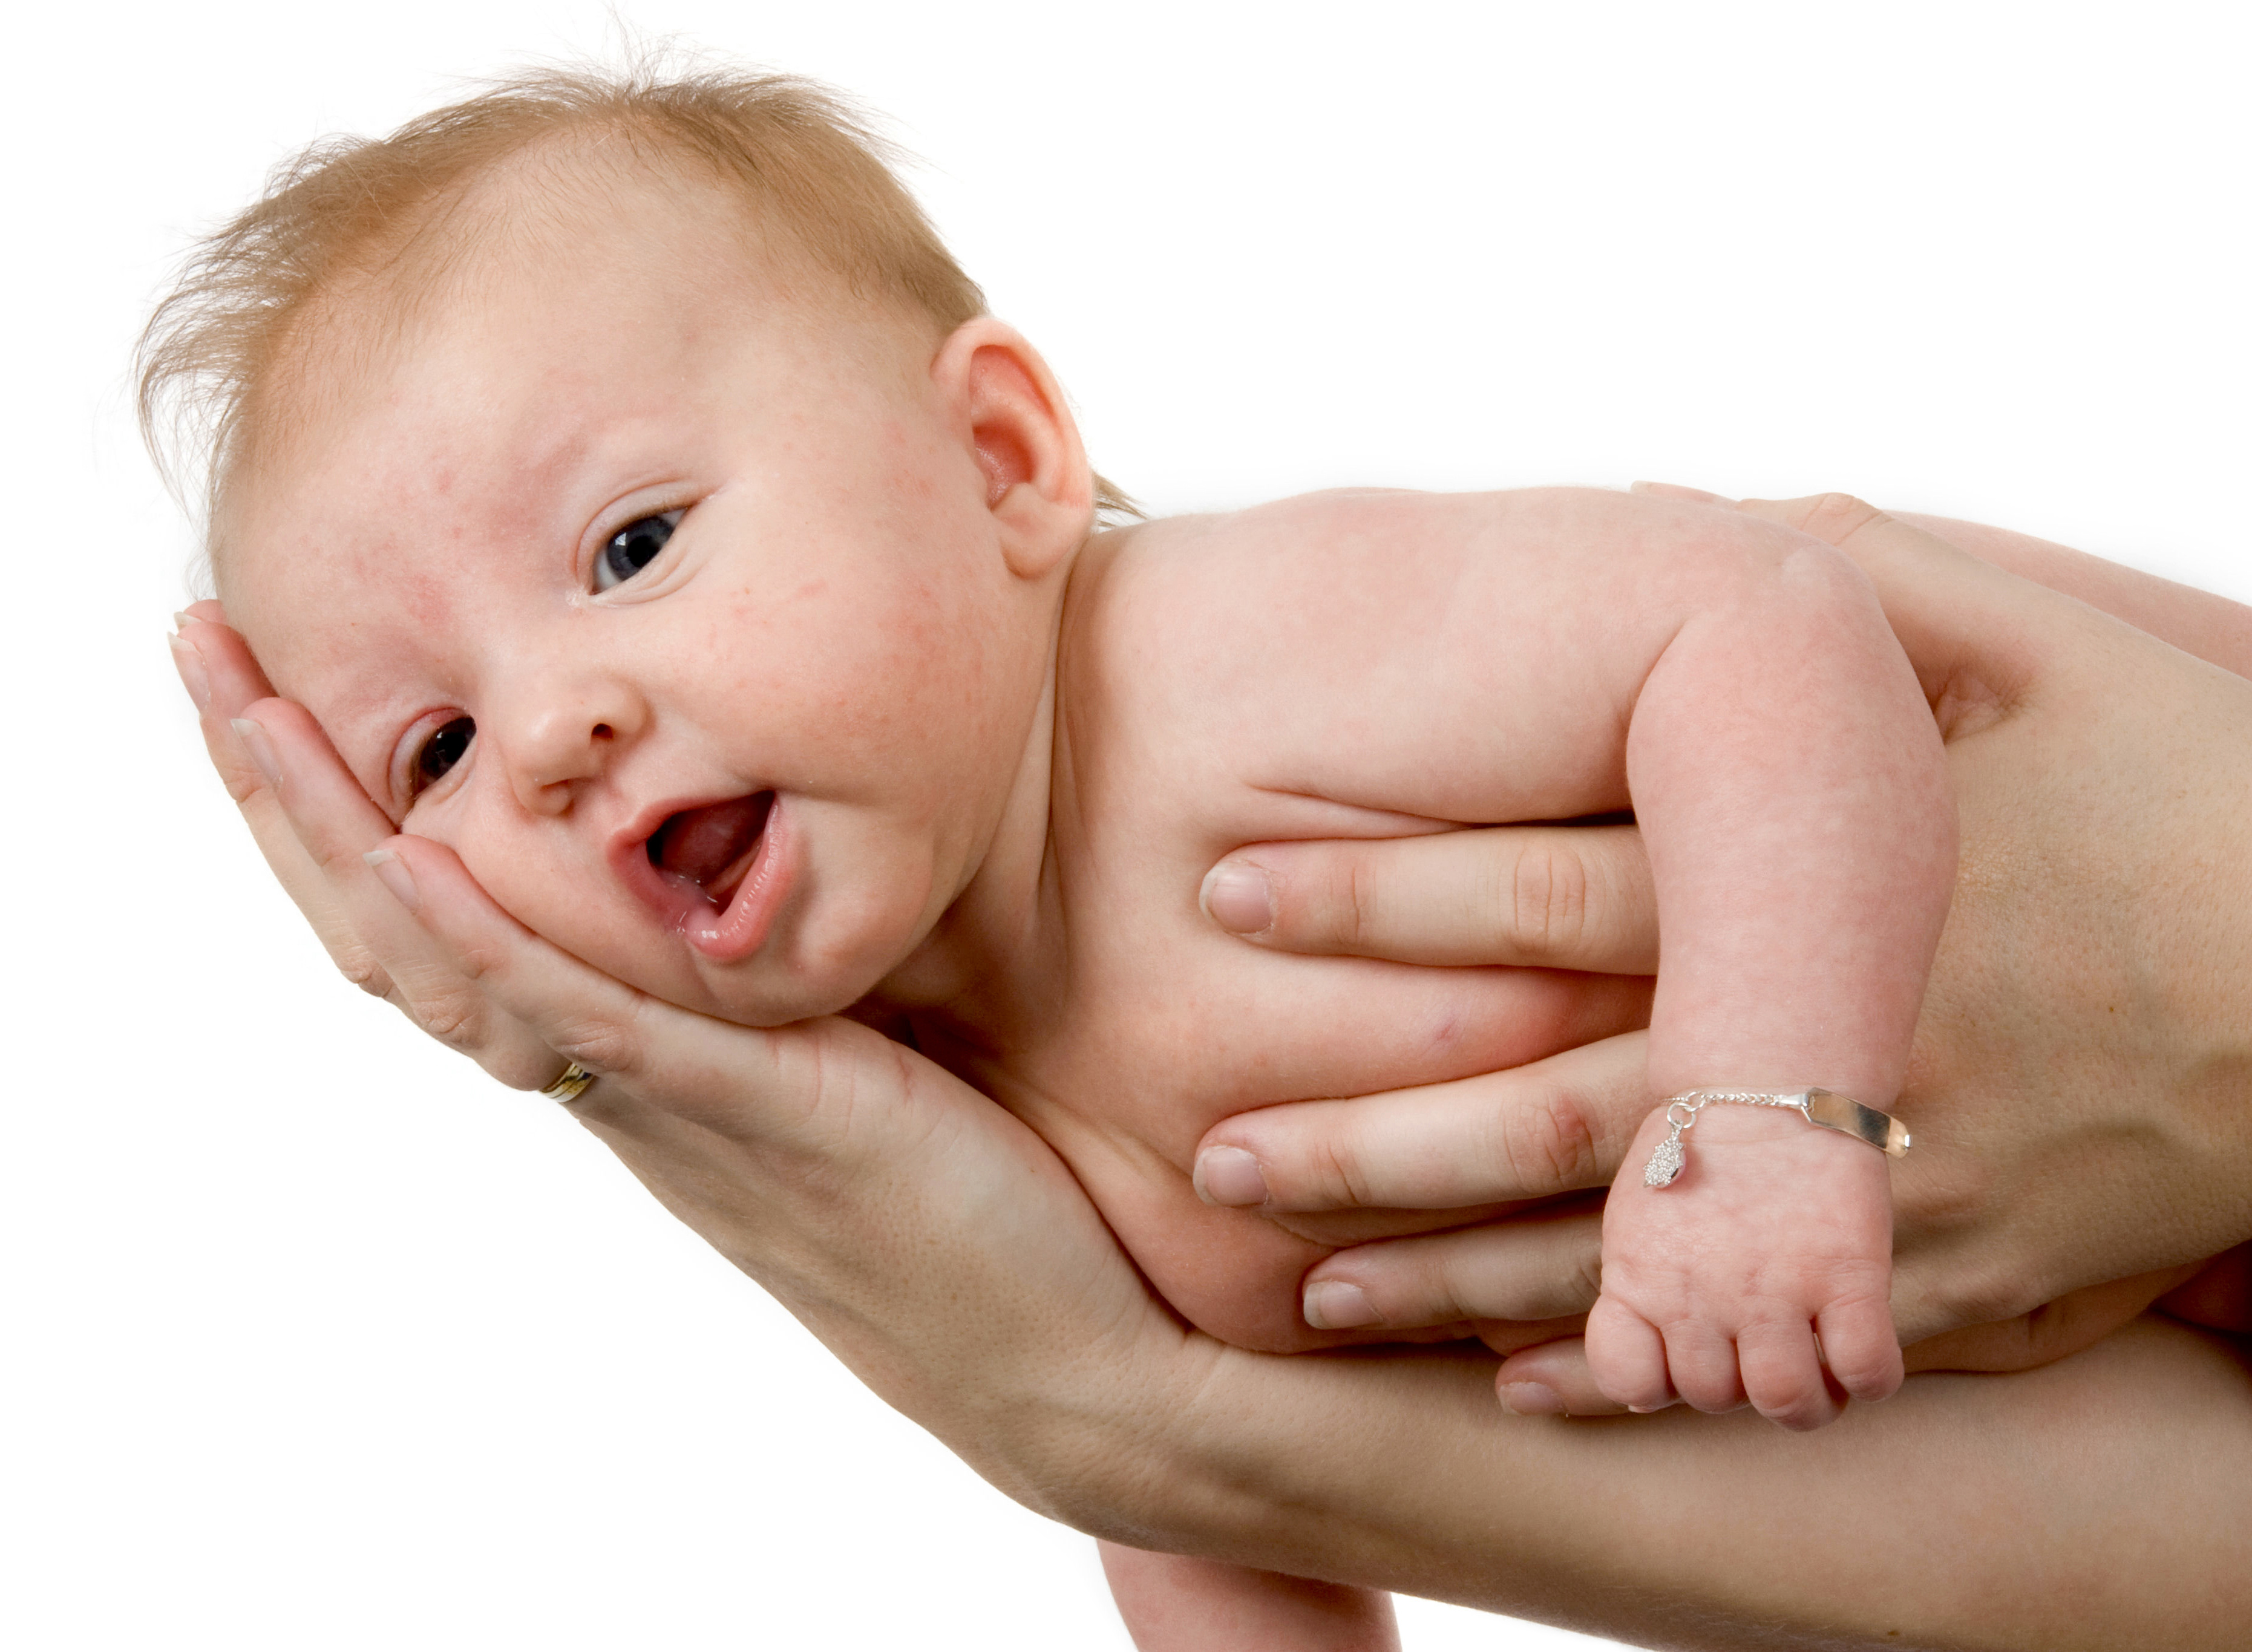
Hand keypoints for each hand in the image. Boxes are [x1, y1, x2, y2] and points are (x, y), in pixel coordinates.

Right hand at [168, 610, 1191, 1509]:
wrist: (1036, 1346)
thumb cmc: (947, 1187)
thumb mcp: (824, 1041)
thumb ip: (748, 969)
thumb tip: (730, 855)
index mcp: (615, 1051)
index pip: (432, 916)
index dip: (333, 804)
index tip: (265, 681)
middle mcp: (604, 1075)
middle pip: (395, 924)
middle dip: (288, 788)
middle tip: (199, 647)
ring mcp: (663, 1097)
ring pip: (457, 962)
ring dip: (341, 833)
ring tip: (252, 711)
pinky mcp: (749, 1112)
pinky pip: (591, 1021)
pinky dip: (494, 943)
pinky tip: (418, 858)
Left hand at [1195, 497, 2251, 1410]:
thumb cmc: (2194, 799)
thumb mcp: (2053, 650)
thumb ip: (1880, 580)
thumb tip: (1728, 512)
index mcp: (1810, 880)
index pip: (1545, 889)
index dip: (1380, 891)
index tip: (1229, 886)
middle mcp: (1825, 1041)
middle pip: (1547, 1096)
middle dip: (1370, 1130)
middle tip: (1209, 1148)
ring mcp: (1879, 1180)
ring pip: (1626, 1245)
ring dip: (1455, 1274)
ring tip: (1305, 1289)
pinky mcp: (1947, 1277)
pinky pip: (1753, 1331)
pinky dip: (1630, 1359)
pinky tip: (1506, 1384)